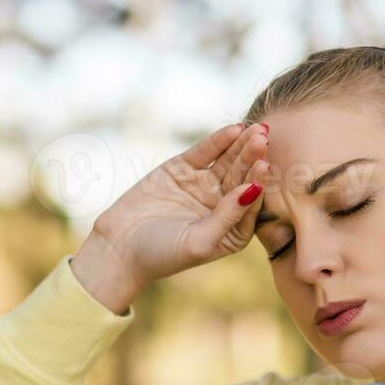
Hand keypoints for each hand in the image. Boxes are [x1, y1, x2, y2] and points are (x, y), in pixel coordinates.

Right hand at [71, 122, 269, 310]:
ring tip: (254, 130)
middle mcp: (223, 205)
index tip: (265, 166)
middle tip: (263, 139)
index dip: (258, 183)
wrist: (119, 247)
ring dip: (241, 146)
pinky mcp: (183, 170)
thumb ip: (227, 218)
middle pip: (242, 177)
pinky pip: (205, 152)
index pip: (251, 202)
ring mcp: (203, 185)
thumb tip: (253, 190)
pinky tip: (234, 129)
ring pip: (227, 161)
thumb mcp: (199, 242)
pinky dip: (218, 141)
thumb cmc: (162, 255)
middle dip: (252, 158)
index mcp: (233, 229)